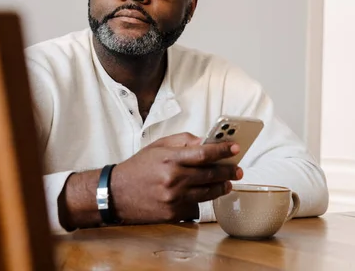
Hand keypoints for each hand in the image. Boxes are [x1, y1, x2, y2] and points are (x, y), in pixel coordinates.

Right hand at [110, 132, 242, 223]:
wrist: (115, 194)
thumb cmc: (139, 167)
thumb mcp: (158, 146)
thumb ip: (183, 141)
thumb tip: (205, 141)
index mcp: (170, 158)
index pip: (204, 153)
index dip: (223, 150)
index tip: (236, 148)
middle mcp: (173, 178)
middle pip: (210, 174)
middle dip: (228, 171)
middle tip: (238, 169)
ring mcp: (173, 198)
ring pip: (207, 192)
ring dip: (221, 187)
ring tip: (228, 183)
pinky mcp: (172, 213)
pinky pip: (195, 204)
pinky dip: (203, 198)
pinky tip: (207, 193)